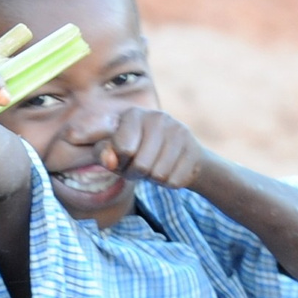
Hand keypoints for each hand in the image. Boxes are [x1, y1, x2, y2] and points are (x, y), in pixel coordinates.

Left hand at [96, 108, 211, 188]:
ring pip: (160, 175)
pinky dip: (169, 183)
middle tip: (139, 167)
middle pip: (142, 166)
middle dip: (137, 174)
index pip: (123, 149)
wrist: (174, 151)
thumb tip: (109, 162)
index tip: (124, 158)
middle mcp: (158, 117)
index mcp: (134, 114)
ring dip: (154, 179)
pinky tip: (170, 169)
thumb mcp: (114, 151)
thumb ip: (103, 154)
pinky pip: (176, 181)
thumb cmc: (136, 150)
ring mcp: (179, 132)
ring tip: (155, 167)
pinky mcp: (194, 149)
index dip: (120, 163)